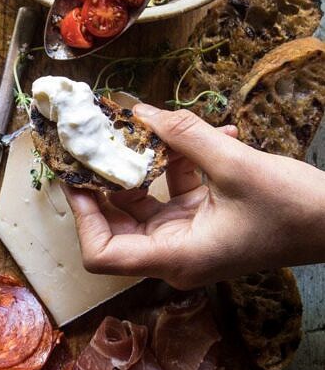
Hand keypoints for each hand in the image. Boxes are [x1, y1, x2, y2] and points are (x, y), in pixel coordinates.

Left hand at [64, 105, 324, 288]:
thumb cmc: (294, 210)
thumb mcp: (235, 165)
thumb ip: (184, 136)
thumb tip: (137, 112)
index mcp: (176, 258)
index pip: (102, 255)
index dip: (82, 217)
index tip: (75, 177)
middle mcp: (177, 254)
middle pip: (117, 223)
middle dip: (108, 180)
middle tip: (96, 140)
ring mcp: (192, 238)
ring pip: (147, 200)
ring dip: (149, 161)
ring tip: (155, 125)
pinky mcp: (208, 220)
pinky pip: (177, 190)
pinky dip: (184, 161)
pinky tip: (210, 133)